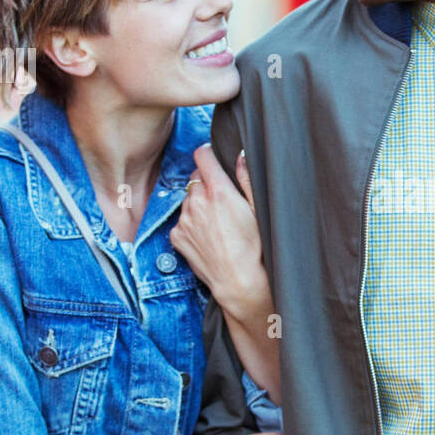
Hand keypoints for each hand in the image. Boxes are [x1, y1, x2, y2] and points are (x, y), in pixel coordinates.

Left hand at [169, 145, 272, 317]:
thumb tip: (240, 155)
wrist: (238, 280)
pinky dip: (191, 223)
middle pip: (195, 177)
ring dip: (198, 204)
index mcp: (219, 191)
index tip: (213, 159)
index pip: (202, 154)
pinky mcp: (177, 236)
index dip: (208, 154)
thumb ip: (247, 178)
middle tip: (222, 201)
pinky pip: (182, 220)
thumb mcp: (258, 209)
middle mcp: (197, 201)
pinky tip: (208, 236)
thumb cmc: (255, 246)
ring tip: (217, 223)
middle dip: (206, 183)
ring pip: (188, 199)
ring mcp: (184, 219)